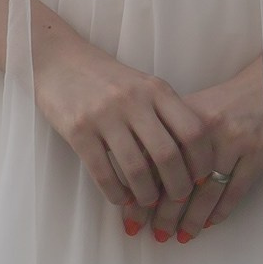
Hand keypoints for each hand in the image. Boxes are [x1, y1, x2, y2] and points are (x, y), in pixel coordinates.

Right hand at [31, 30, 215, 242]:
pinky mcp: (78, 130)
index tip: (202, 178)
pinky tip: (120, 198)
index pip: (193, 130)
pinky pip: (103, 173)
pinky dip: (115, 193)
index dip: (202, 161)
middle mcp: (133, 101)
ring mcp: (104, 115)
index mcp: (156, 89)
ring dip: (146, 195)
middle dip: (177, 186)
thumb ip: (165, 114)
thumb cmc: (108, 79)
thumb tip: (190, 161)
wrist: (60, 61)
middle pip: (167, 154)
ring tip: (148, 202)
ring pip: (136, 168)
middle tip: (178, 199)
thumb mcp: (143, 86)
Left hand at [145, 57, 262, 239]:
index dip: (143, 193)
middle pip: (180, 181)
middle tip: (156, 234)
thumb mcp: (187, 110)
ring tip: (179, 237)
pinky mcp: (258, 153)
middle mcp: (206, 130)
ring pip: (207, 191)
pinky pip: (235, 191)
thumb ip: (162, 137)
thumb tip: (136, 181)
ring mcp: (234, 142)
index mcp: (182, 116)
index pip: (155, 162)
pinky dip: (220, 211)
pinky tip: (207, 224)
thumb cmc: (219, 104)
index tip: (132, 218)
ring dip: (192, 219)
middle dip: (165, 214)